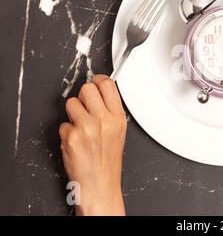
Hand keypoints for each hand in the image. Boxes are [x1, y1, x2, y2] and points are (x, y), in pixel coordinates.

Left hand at [59, 75, 126, 215]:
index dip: (98, 80)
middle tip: (84, 108)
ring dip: (72, 113)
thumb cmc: (107, 161)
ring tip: (79, 126)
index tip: (95, 81)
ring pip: (72, 103)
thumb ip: (109, 111)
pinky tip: (75, 142)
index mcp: (117, 118)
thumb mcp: (118, 132)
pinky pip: (63, 124)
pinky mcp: (72, 137)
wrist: (99, 184)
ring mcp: (87, 128)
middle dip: (83, 96)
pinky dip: (66, 132)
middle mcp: (104, 121)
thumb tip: (99, 92)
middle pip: (87, 88)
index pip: (108, 85)